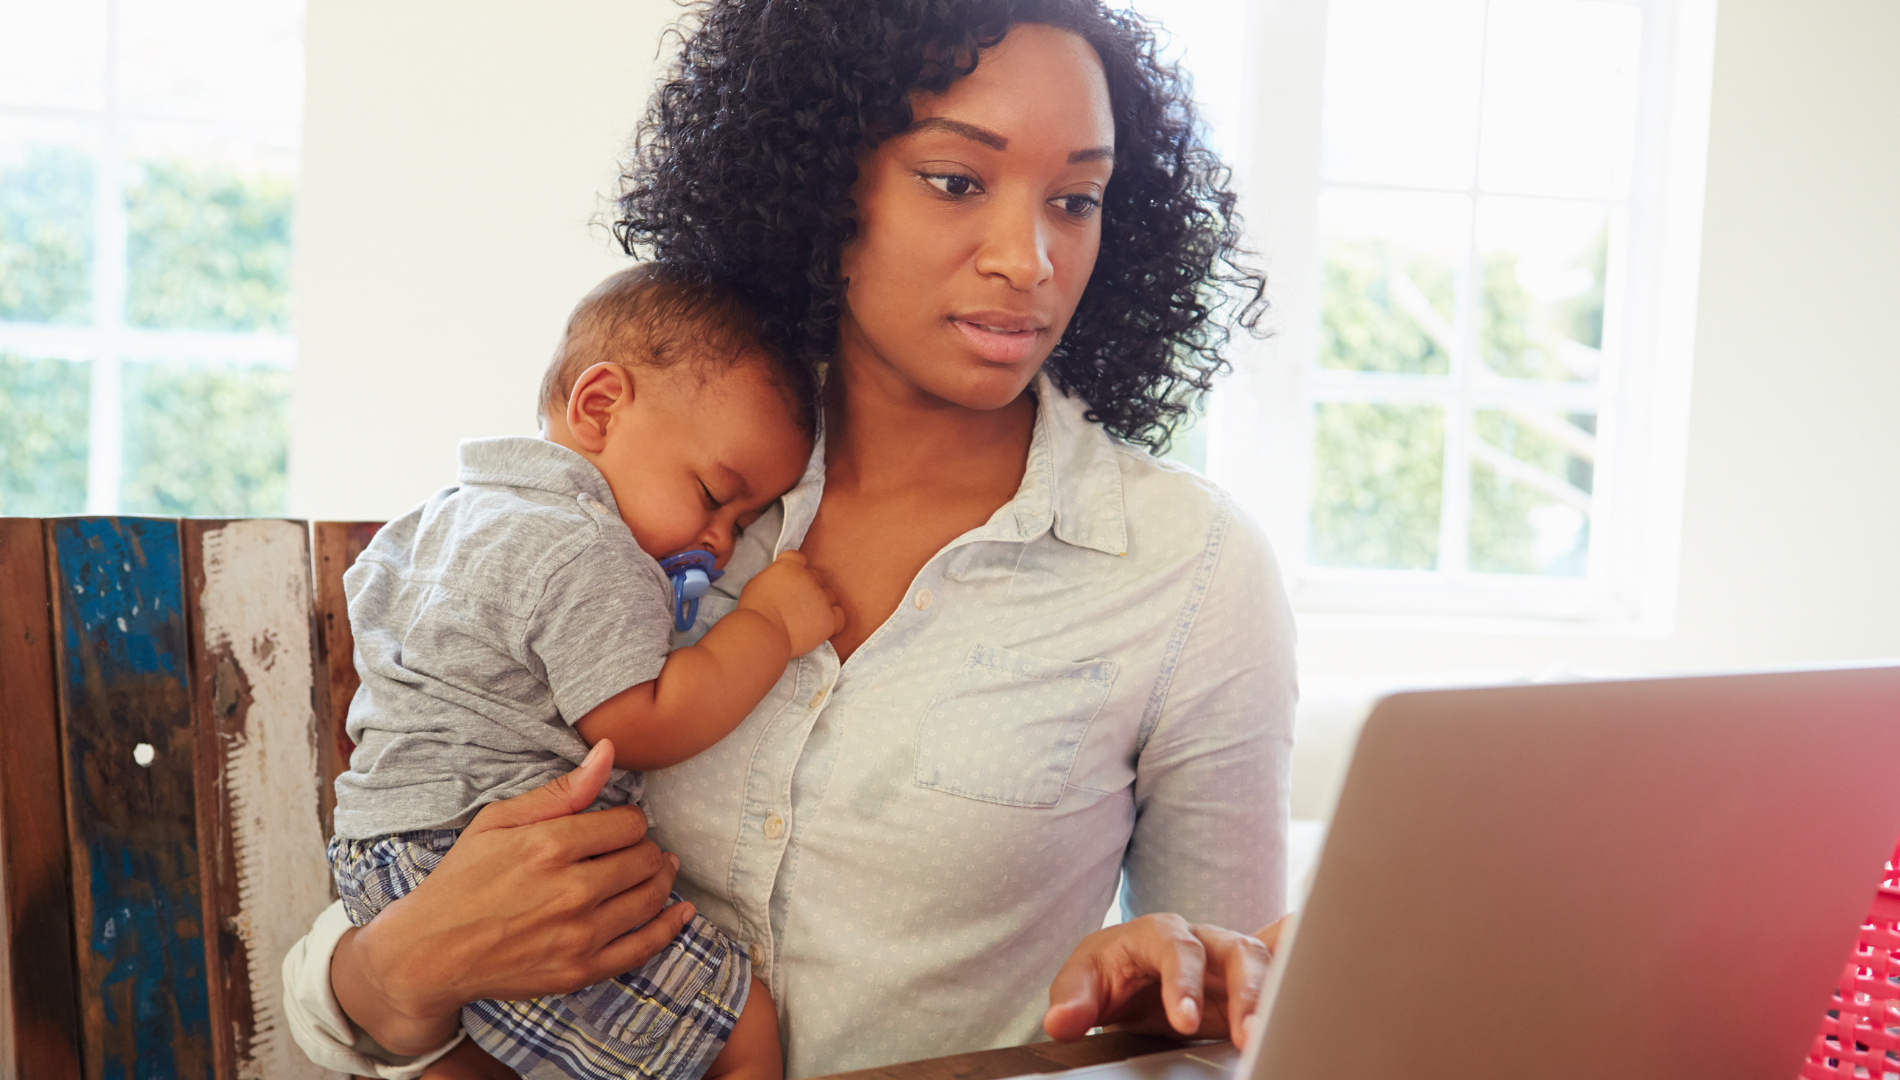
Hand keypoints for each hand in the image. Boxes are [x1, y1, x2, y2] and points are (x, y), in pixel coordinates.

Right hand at [332, 741, 693, 1054]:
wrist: (429, 951)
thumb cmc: (462, 879)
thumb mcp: (499, 821)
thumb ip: (561, 791)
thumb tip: (609, 752)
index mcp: (550, 846)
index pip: (628, 824)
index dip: (629, 820)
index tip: (619, 825)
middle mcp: (571, 890)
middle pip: (644, 859)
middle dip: (646, 849)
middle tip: (637, 848)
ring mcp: (579, 935)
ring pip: (650, 898)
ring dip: (661, 880)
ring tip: (657, 870)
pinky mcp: (580, 970)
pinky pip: (644, 947)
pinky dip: (669, 928)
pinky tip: (681, 913)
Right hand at [737, 550, 844, 655]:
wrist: (762, 632)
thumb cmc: (754, 611)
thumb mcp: (758, 583)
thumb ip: (775, 577)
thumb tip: (781, 583)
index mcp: (790, 565)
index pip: (799, 559)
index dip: (795, 570)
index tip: (789, 582)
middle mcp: (809, 577)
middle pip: (815, 577)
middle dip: (807, 588)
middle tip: (794, 605)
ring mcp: (821, 597)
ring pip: (829, 595)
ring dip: (820, 604)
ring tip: (805, 618)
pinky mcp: (829, 618)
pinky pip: (839, 616)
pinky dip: (833, 620)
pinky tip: (820, 626)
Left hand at [1042, 913, 1292, 1049]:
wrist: (1126, 975)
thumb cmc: (1107, 973)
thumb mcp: (1081, 984)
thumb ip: (1072, 1001)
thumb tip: (1060, 1023)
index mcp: (1159, 933)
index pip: (1177, 950)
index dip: (1183, 984)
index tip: (1184, 1022)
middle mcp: (1203, 938)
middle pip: (1236, 950)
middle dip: (1246, 992)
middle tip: (1249, 1035)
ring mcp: (1231, 957)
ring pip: (1267, 962)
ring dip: (1275, 997)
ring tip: (1274, 1036)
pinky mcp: (1250, 979)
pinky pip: (1287, 958)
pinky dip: (1307, 960)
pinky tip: (1330, 974)